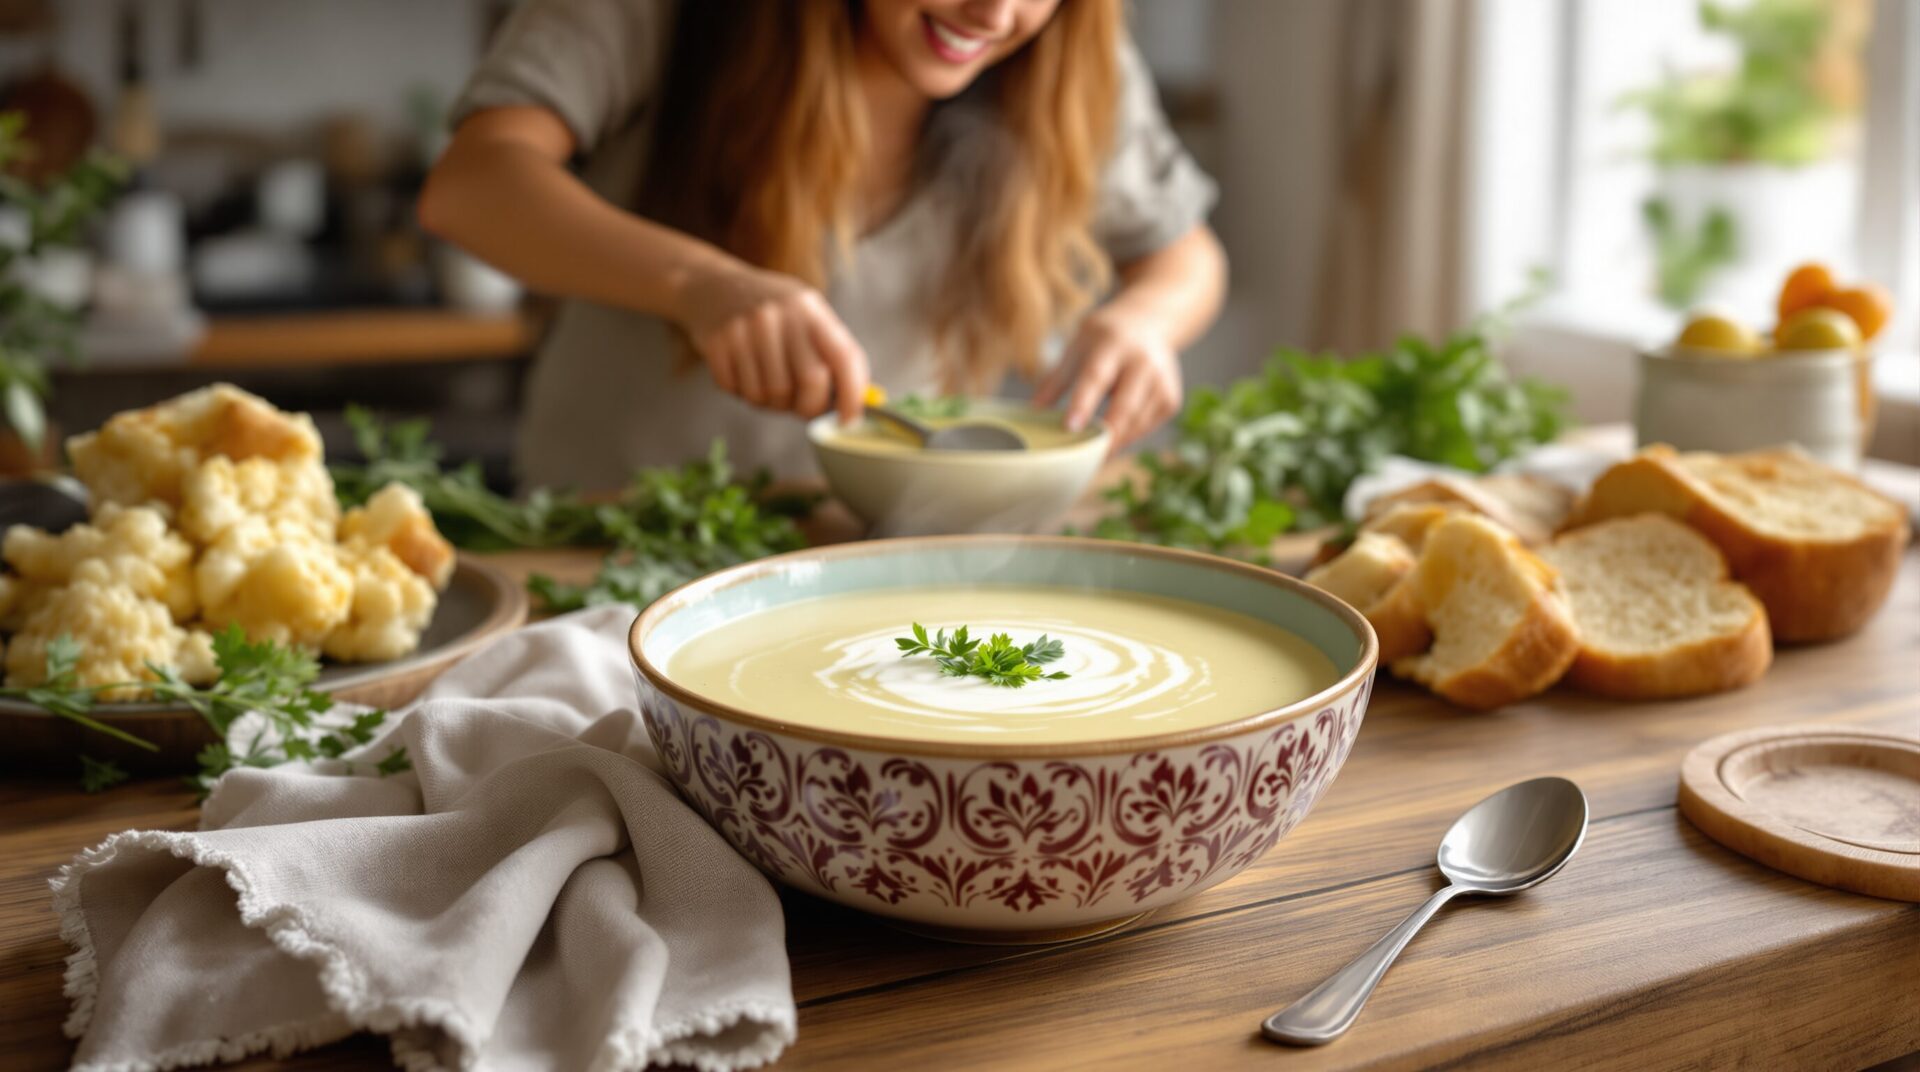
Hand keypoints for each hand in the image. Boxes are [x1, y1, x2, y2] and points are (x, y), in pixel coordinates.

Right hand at [675, 260, 869, 421]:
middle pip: (810, 382)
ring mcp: (746, 327)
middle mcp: (780, 314)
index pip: (843, 357)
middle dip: (809, 407)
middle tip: (802, 407)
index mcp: (810, 308)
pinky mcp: (717, 343)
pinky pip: (739, 391)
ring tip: (767, 381)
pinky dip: (744, 393)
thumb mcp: (806, 316)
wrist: (713, 286)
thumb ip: (831, 354)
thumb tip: (854, 404)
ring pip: (772, 394)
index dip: (852, 395)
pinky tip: (743, 372)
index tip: (850, 420)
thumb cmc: (772, 312)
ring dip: (772, 402)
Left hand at [1034, 307, 1182, 450]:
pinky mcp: (1171, 400)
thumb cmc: (1105, 338)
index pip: (1097, 377)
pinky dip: (1127, 438)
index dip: (1083, 404)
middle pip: (1124, 407)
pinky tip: (1112, 441)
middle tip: (1080, 460)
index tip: (1069, 428)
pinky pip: (1145, 428)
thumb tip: (1033, 412)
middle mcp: (1143, 362)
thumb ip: (1056, 380)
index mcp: (1113, 344)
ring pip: (1136, 424)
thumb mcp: (1077, 348)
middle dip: (1103, 436)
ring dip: (1113, 443)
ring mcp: (1162, 382)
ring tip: (1090, 457)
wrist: (1149, 323)